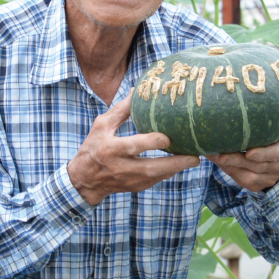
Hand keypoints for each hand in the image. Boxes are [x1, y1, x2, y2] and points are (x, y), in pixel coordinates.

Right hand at [68, 90, 199, 205]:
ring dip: (176, 169)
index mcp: (111, 149)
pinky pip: (156, 180)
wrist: (85, 180)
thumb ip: (120, 110)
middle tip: (194, 157)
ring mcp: (129, 180)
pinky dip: (169, 172)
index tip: (167, 137)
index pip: (133, 146)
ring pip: (157, 177)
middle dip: (174, 163)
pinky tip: (181, 164)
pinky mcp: (136, 188)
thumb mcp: (102, 125)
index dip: (151, 142)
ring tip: (194, 159)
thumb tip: (137, 89)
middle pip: (151, 167)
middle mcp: (120, 167)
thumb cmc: (93, 147)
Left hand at [205, 108, 278, 192]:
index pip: (277, 154)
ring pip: (246, 174)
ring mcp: (268, 178)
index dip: (263, 154)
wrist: (278, 160)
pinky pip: (239, 179)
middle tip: (219, 151)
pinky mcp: (256, 185)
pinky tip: (214, 159)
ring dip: (228, 165)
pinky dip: (226, 170)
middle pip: (256, 165)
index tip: (249, 152)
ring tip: (212, 153)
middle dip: (236, 159)